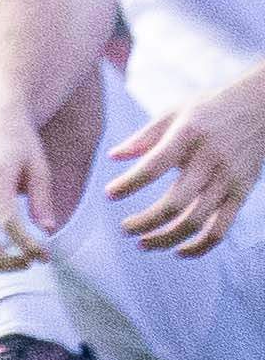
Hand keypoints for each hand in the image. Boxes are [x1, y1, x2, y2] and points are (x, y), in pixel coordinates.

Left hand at [108, 80, 264, 256]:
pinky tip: (178, 251)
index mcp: (187, 136)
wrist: (259, 108)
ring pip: (197, 222)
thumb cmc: (208, 109)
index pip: (154, 166)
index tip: (109, 195)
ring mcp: (228, 180)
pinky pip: (221, 229)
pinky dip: (200, 246)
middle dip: (146, 222)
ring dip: (167, 239)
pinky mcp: (242, 194)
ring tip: (143, 243)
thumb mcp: (174, 112)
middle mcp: (210, 161)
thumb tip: (113, 157)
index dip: (130, 184)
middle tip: (125, 229)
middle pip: (175, 203)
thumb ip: (144, 136)